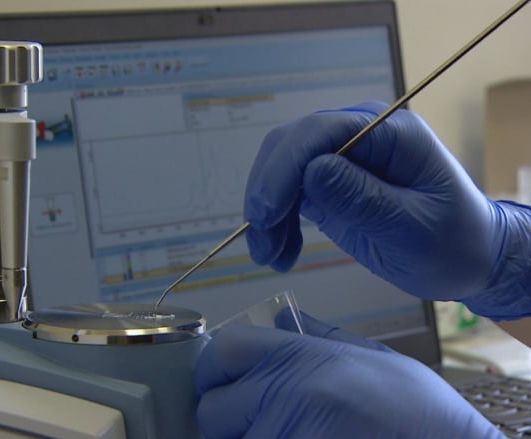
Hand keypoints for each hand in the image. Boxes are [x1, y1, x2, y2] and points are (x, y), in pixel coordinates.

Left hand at [195, 313, 500, 438]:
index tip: (223, 384)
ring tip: (296, 433)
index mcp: (301, 359)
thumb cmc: (420, 416)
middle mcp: (285, 396)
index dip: (216, 370)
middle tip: (257, 424)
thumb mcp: (373, 359)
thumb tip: (276, 320)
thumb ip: (318, 338)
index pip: (222, 351)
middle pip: (213, 410)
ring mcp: (285, 438)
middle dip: (228, 421)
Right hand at [243, 101, 530, 318]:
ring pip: (281, 169)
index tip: (266, 213)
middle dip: (267, 192)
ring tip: (269, 256)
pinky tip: (280, 252)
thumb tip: (311, 171)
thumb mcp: (412, 228)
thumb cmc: (453, 243)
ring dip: (267, 212)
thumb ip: (363, 199)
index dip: (284, 168)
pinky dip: (277, 222)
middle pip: (291, 146)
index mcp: (389, 133)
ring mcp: (342, 157)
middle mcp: (360, 135)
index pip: (320, 131)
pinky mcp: (330, 183)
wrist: (468, 258)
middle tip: (261, 241)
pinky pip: (289, 193)